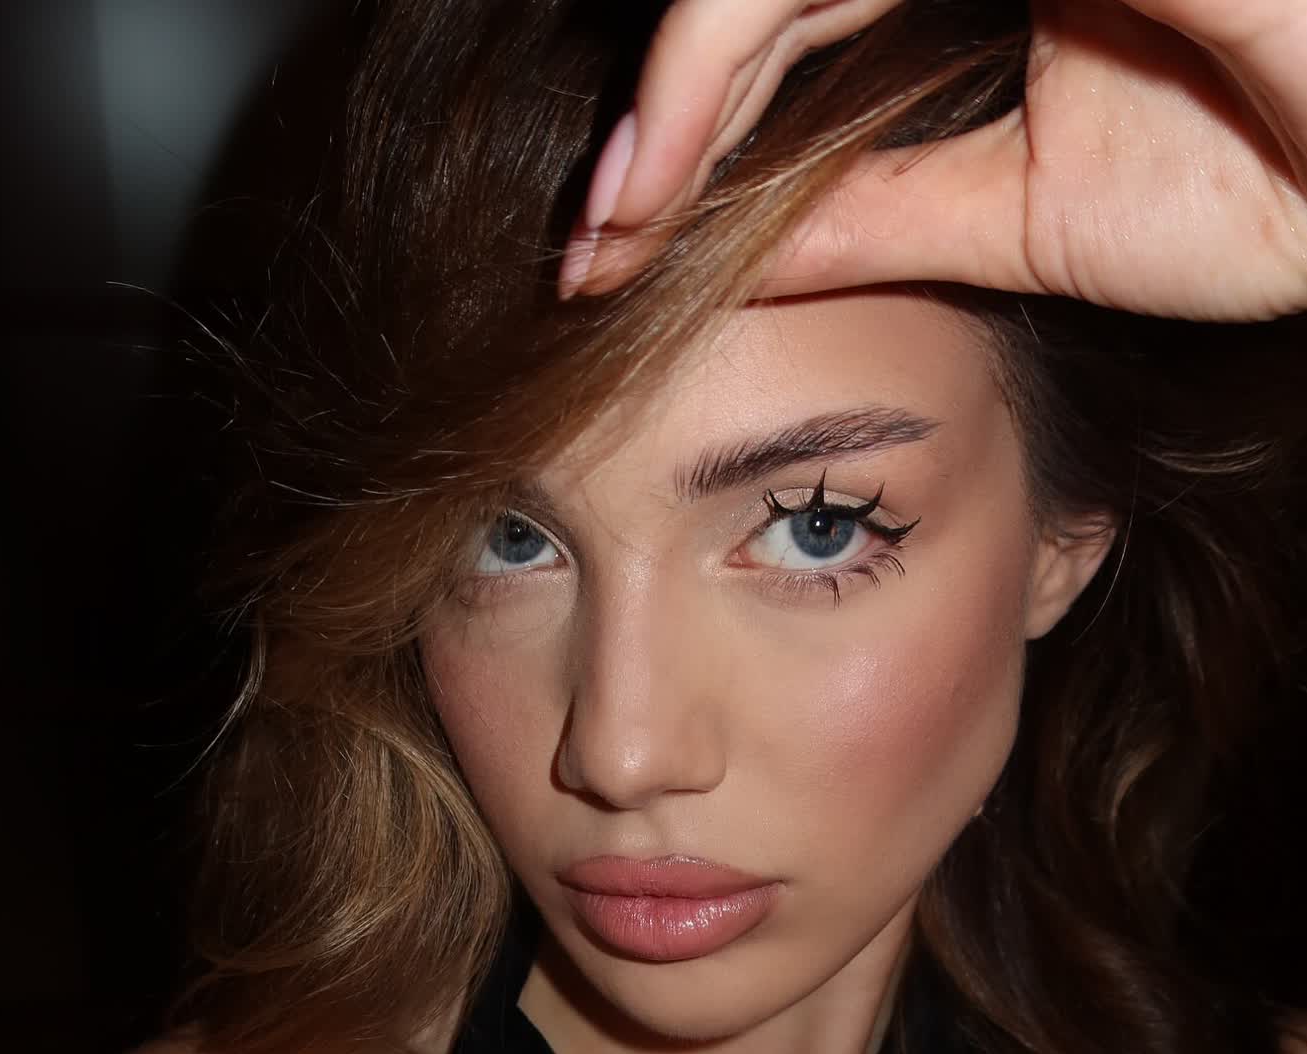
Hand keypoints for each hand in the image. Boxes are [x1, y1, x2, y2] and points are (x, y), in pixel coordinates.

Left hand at [558, 0, 1306, 321]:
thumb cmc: (1268, 188)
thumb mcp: (1030, 218)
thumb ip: (887, 210)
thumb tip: (736, 252)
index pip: (809, 13)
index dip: (707, 117)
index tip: (623, 244)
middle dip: (670, 107)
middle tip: (593, 240)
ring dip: (683, 80)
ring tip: (618, 212)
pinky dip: (733, 38)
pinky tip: (677, 148)